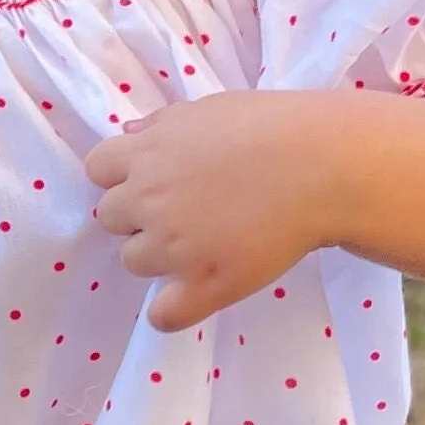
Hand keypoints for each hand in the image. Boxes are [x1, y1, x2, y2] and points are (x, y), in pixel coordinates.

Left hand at [85, 92, 345, 332]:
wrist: (325, 165)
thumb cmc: (274, 126)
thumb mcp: (209, 109)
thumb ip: (162, 124)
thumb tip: (129, 134)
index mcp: (145, 154)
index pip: (98, 169)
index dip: (122, 176)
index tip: (151, 180)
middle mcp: (147, 200)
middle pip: (112, 218)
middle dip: (140, 215)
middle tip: (184, 211)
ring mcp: (172, 246)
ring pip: (134, 262)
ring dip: (159, 257)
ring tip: (204, 243)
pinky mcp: (204, 284)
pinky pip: (164, 315)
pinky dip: (172, 310)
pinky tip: (192, 296)